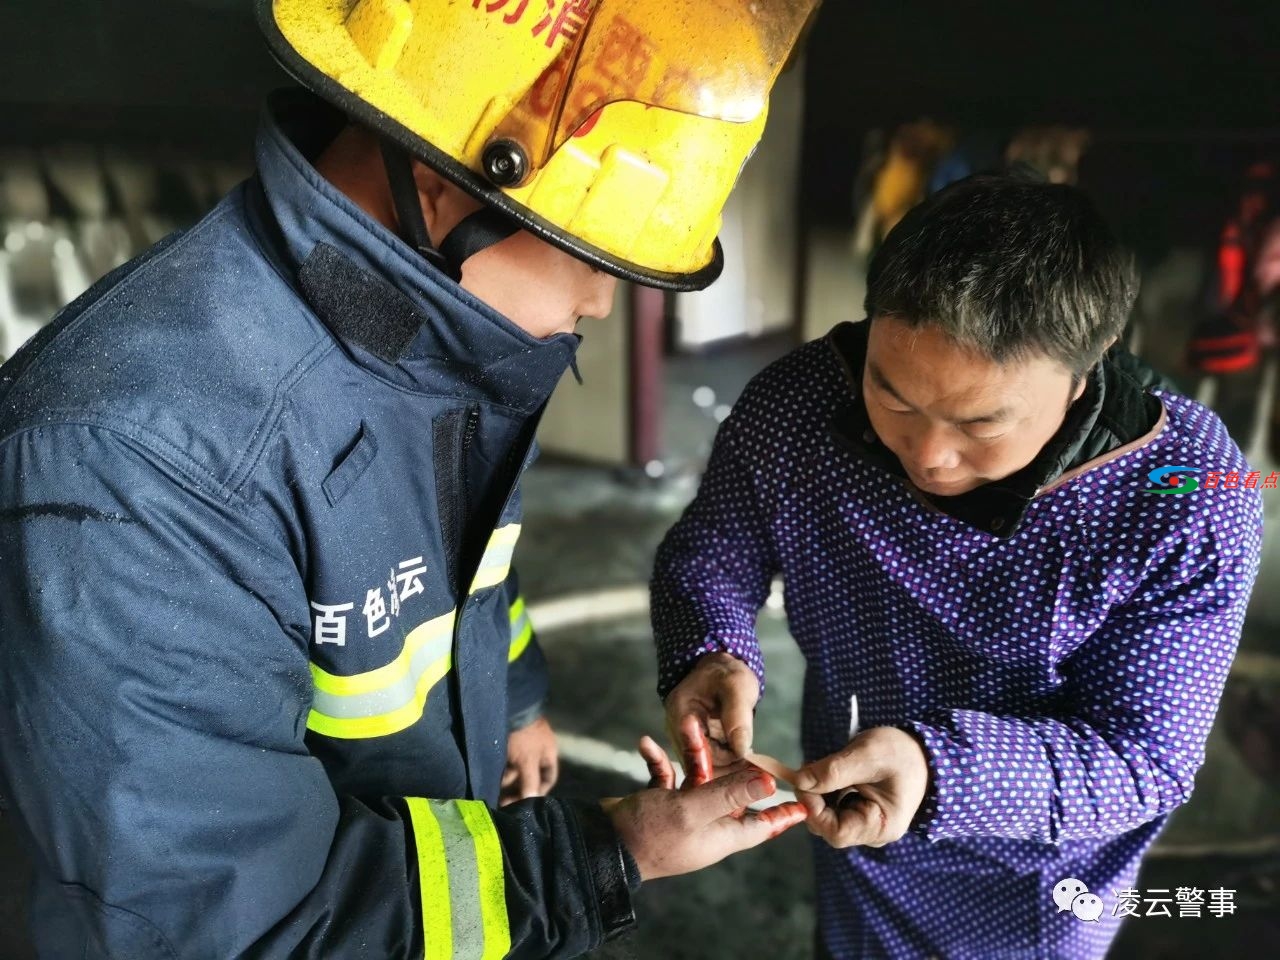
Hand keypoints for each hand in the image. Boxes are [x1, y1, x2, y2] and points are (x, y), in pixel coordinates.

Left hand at [500, 716, 558, 805]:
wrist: (512, 706)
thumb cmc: (524, 736)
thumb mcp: (528, 761)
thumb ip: (530, 782)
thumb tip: (531, 801)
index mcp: (549, 754)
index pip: (548, 779)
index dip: (539, 792)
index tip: (525, 803)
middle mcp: (538, 750)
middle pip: (530, 775)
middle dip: (519, 787)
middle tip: (504, 799)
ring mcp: (524, 745)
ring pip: (517, 768)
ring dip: (508, 778)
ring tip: (495, 786)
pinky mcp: (511, 740)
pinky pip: (507, 759)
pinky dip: (502, 767)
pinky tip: (492, 774)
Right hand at [603, 738, 806, 880]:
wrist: (599, 845)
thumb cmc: (649, 834)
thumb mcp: (693, 810)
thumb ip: (731, 793)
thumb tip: (770, 783)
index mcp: (721, 834)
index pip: (763, 825)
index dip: (784, 814)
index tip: (805, 804)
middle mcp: (705, 825)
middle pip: (730, 790)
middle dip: (732, 762)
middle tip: (739, 736)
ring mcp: (681, 815)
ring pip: (697, 776)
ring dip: (692, 752)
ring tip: (685, 725)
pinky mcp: (659, 804)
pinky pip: (667, 776)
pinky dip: (660, 760)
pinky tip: (646, 745)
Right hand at [664, 652, 759, 771]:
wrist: (719, 672)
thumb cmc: (726, 674)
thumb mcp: (736, 686)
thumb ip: (737, 716)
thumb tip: (741, 749)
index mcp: (681, 713)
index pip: (695, 748)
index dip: (718, 763)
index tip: (745, 769)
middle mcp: (678, 733)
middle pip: (699, 765)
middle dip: (728, 771)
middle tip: (758, 772)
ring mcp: (686, 743)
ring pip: (706, 770)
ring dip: (731, 772)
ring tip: (757, 769)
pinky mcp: (696, 749)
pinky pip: (711, 766)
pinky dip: (730, 767)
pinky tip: (748, 765)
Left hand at [792, 727, 929, 848]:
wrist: (921, 752)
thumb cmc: (901, 753)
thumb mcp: (867, 755)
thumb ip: (833, 771)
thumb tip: (799, 782)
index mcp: (881, 827)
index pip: (836, 833)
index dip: (814, 811)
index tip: (803, 783)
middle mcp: (873, 833)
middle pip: (828, 826)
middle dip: (814, 798)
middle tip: (811, 769)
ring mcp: (866, 825)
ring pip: (827, 816)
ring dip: (819, 792)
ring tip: (827, 766)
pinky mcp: (859, 814)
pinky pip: (833, 808)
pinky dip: (826, 791)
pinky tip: (834, 773)